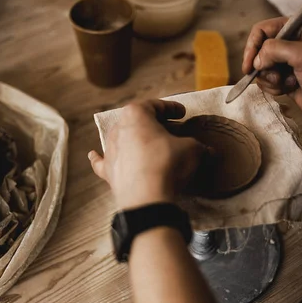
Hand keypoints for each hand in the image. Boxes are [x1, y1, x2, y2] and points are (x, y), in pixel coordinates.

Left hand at [89, 100, 205, 209]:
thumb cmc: (167, 164)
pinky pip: (101, 160)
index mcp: (136, 114)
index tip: (182, 113)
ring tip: (150, 144)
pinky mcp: (107, 171)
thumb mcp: (191, 149)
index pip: (156, 105)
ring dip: (135, 139)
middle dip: (154, 124)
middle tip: (171, 129)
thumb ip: (198, 146)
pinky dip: (100, 157)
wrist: (147, 197)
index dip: (172, 108)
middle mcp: (118, 128)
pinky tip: (94, 154)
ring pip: (122, 138)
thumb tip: (207, 151)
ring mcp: (110, 150)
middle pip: (138, 121)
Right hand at [242, 17, 301, 124]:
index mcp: (296, 27)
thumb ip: (275, 50)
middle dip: (264, 68)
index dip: (252, 47)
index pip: (261, 30)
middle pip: (257, 51)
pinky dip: (273, 88)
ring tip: (287, 84)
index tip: (250, 66)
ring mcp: (285, 60)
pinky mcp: (283, 77)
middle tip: (277, 77)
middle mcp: (289, 41)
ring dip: (270, 80)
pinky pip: (265, 80)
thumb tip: (256, 60)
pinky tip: (289, 89)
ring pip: (260, 68)